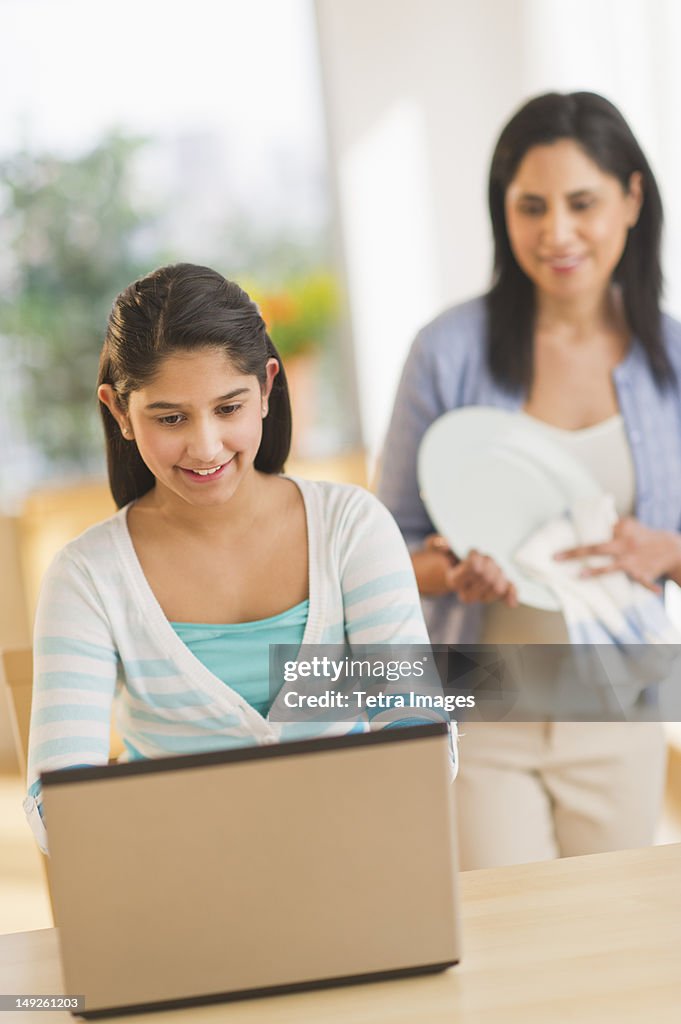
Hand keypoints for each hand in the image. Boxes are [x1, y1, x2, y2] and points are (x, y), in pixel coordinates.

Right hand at [412, 535, 517, 605]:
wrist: (452, 569)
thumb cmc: (446, 555)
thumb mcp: (435, 546)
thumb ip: (437, 543)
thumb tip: (446, 543)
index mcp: (454, 581)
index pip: (474, 569)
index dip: (476, 557)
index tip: (473, 551)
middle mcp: (467, 594)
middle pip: (488, 575)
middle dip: (487, 561)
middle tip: (482, 556)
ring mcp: (481, 597)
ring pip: (498, 584)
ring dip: (497, 569)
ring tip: (490, 564)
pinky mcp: (493, 596)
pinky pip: (505, 596)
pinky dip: (510, 594)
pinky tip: (513, 590)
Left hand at [554, 517, 680, 591]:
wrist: (671, 548)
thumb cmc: (644, 537)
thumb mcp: (630, 525)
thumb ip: (612, 525)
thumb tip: (594, 522)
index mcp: (620, 532)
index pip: (595, 536)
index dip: (577, 544)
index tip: (556, 552)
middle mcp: (624, 545)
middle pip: (597, 548)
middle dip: (575, 553)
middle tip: (556, 558)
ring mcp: (633, 561)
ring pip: (612, 567)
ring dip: (596, 571)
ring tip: (580, 575)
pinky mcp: (643, 574)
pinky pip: (646, 582)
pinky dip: (651, 587)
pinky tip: (655, 591)